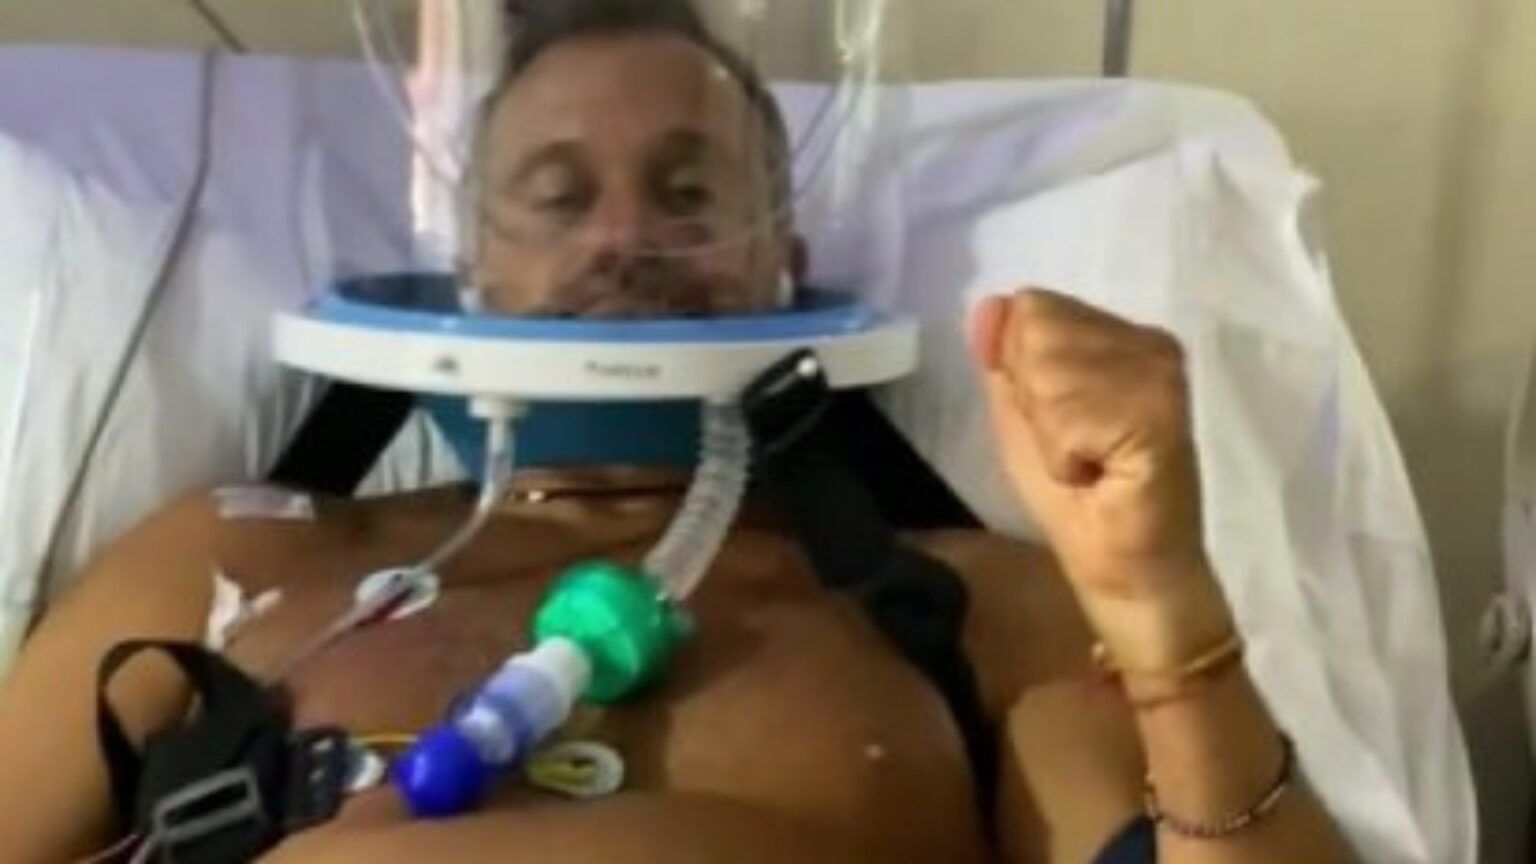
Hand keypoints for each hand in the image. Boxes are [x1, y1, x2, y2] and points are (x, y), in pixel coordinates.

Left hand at [971, 289, 1232, 663]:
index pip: (1033, 308)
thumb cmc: (1078, 503)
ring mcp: (1160, 372)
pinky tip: (1102, 475)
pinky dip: (1068, 454)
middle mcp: (1149, 341)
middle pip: (1038, 331)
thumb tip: (991, 302)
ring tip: (1090, 463)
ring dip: (1054, 432)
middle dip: (1038, 402)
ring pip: (1049, 368)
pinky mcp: (1161, 412)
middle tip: (1077, 450)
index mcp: (1119, 336)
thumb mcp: (1022, 419)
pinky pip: (1070, 412)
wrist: (1129, 574)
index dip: (1025, 374)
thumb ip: (1005, 360)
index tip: (1060, 427)